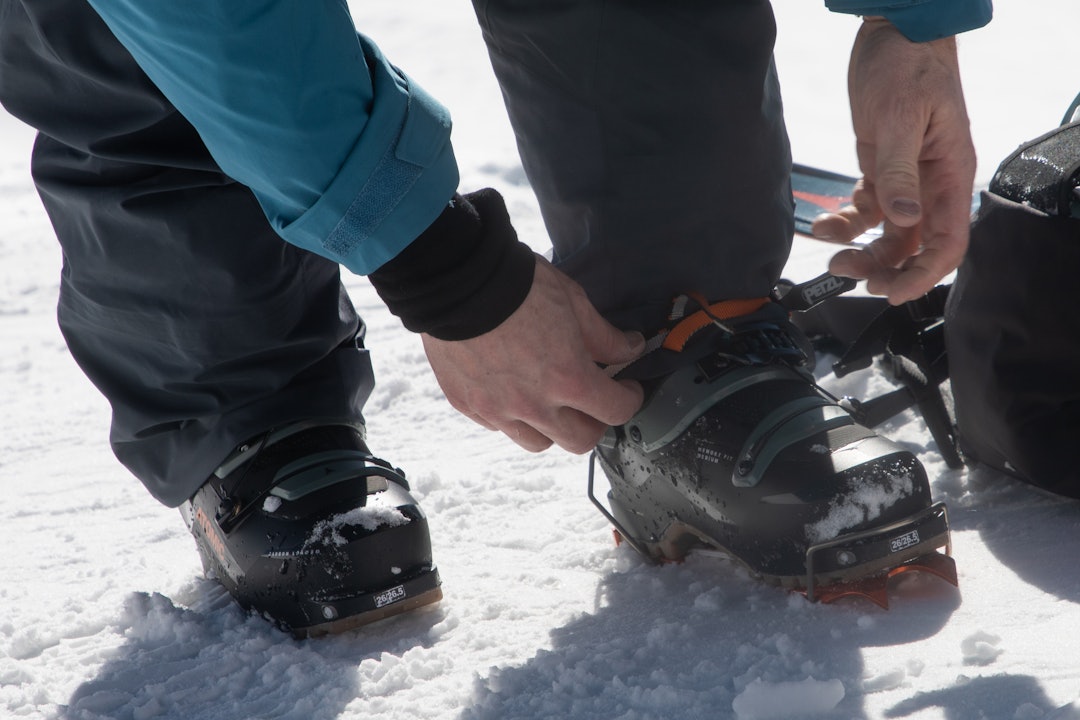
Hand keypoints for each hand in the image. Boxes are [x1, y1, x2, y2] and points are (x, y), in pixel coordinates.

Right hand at [422, 255, 644, 453]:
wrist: (458, 280)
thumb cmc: (519, 285)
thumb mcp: (574, 302)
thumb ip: (604, 336)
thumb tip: (630, 349)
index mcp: (569, 379)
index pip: (615, 411)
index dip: (630, 399)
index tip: (627, 389)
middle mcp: (534, 405)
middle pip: (580, 441)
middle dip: (595, 422)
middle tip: (593, 400)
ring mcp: (497, 410)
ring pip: (538, 443)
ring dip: (553, 427)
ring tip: (552, 402)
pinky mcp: (467, 405)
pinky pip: (499, 426)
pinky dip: (513, 416)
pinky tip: (514, 390)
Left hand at [811, 18, 975, 304]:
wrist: (892, 35)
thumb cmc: (907, 67)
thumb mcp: (901, 116)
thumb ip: (899, 170)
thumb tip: (904, 217)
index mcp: (949, 174)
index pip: (948, 240)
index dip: (926, 273)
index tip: (895, 291)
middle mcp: (930, 184)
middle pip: (915, 247)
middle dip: (886, 268)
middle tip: (852, 276)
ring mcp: (905, 180)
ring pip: (889, 235)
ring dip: (862, 251)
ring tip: (832, 255)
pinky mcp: (881, 170)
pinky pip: (867, 211)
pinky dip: (845, 224)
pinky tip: (824, 227)